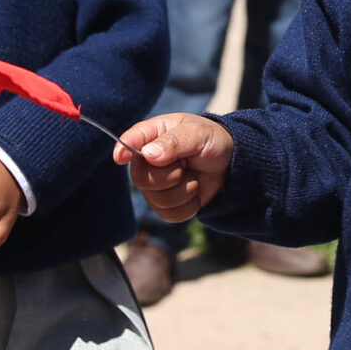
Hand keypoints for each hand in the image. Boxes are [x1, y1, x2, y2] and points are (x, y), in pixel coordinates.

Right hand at [116, 114, 234, 220]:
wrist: (229, 163)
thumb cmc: (211, 140)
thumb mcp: (198, 134)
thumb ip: (174, 142)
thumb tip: (149, 154)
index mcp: (151, 136)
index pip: (129, 142)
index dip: (122, 150)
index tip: (121, 157)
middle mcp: (147, 161)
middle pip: (141, 179)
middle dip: (170, 175)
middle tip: (186, 165)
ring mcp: (154, 185)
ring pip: (157, 200)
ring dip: (184, 190)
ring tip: (193, 176)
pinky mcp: (165, 205)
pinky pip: (169, 215)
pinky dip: (188, 206)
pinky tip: (194, 192)